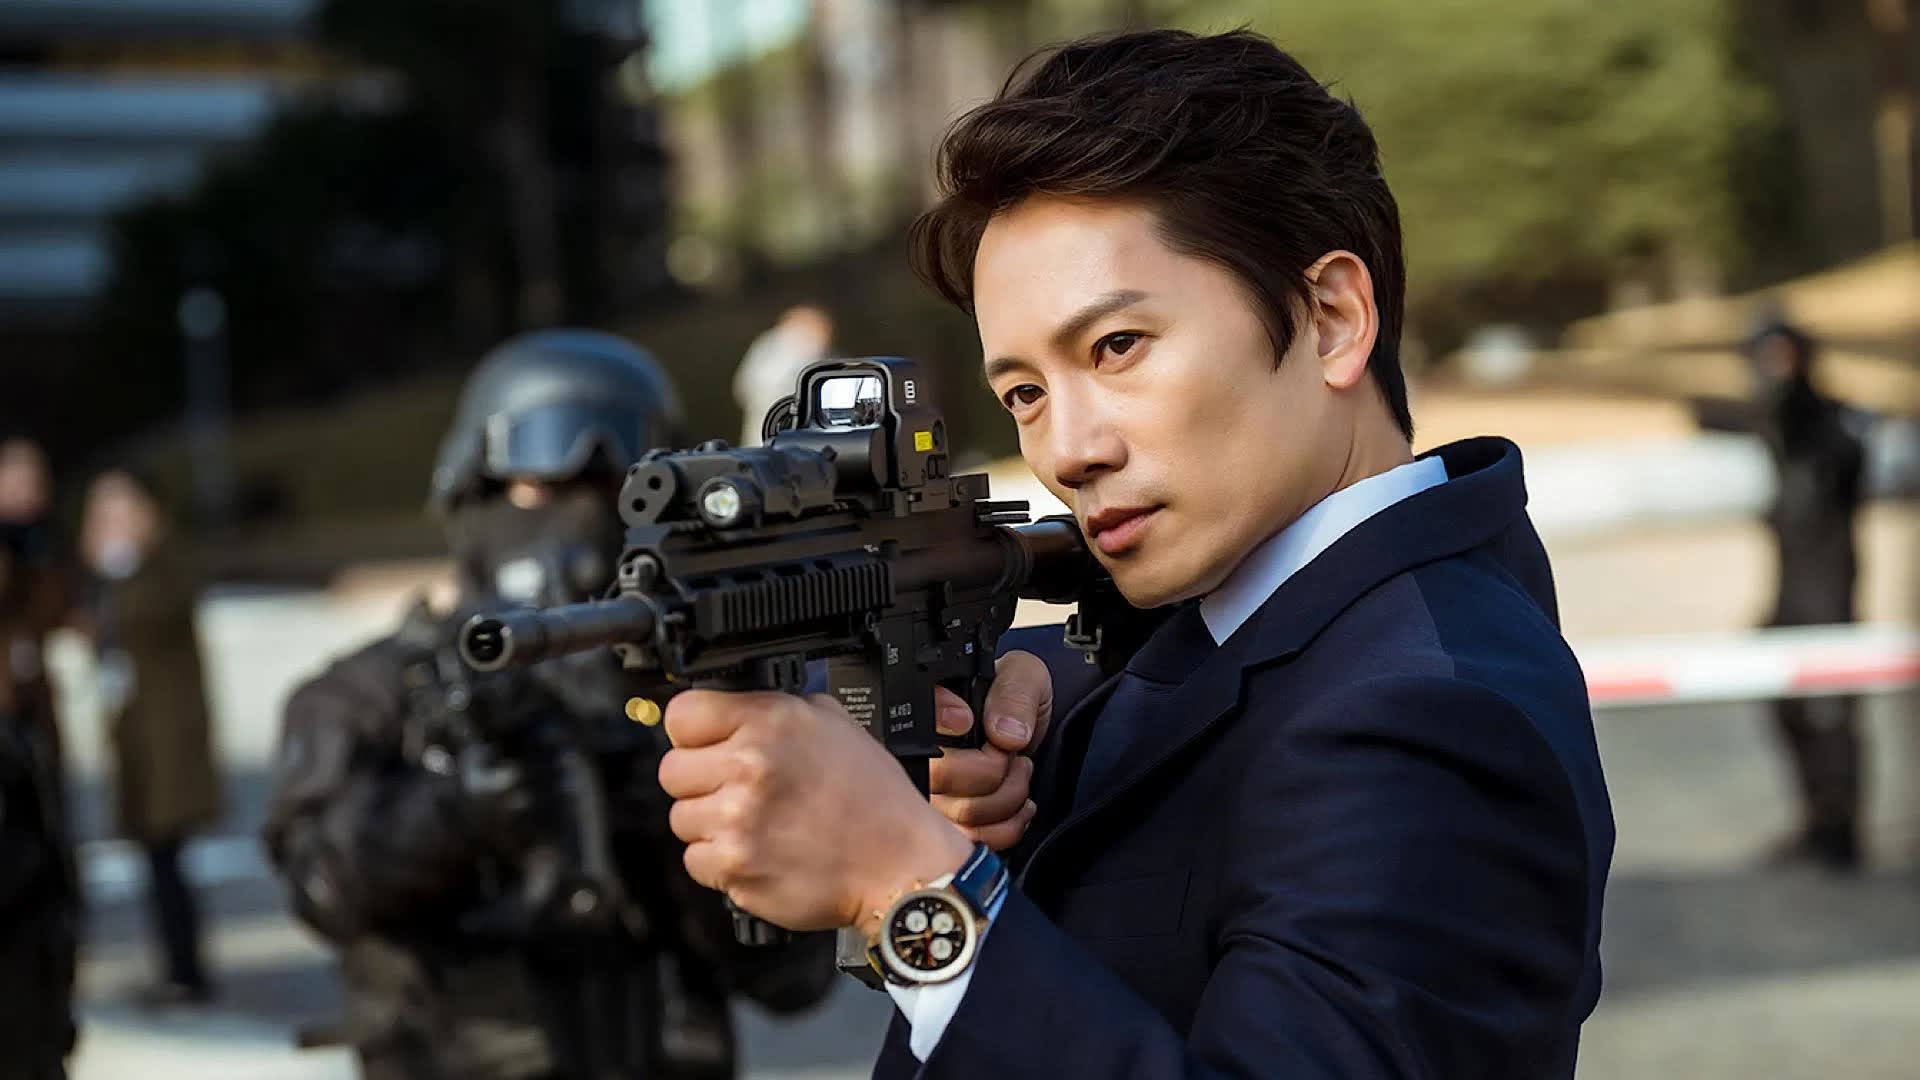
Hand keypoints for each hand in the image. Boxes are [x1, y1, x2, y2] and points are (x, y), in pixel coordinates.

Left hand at [659, 691, 972, 936]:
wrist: (900, 864)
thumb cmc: (874, 800)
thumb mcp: (836, 724)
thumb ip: (777, 710)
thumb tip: (732, 705)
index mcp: (770, 722)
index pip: (682, 714)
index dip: (693, 732)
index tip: (706, 745)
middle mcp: (749, 765)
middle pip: (672, 771)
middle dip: (701, 781)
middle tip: (738, 791)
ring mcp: (738, 819)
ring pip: (681, 818)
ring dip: (711, 824)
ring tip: (757, 824)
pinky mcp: (734, 866)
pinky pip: (695, 861)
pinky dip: (721, 862)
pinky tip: (759, 852)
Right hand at [929, 651, 1052, 850]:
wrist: (1027, 731)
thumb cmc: (1017, 701)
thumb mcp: (1024, 677)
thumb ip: (1013, 694)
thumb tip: (1003, 732)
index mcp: (927, 711)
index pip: (912, 725)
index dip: (944, 726)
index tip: (970, 722)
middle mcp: (918, 756)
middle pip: (940, 780)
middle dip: (993, 771)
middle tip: (1012, 754)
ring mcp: (931, 795)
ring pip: (961, 816)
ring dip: (1006, 798)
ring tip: (1018, 773)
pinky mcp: (951, 825)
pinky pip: (973, 839)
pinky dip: (1007, 827)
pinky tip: (1019, 806)